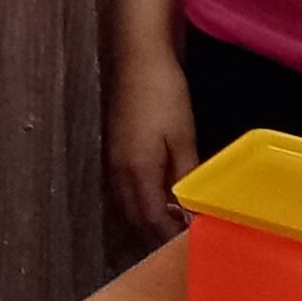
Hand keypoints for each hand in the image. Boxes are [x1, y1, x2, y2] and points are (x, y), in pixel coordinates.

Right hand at [108, 60, 198, 243]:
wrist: (138, 59)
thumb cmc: (165, 96)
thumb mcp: (182, 137)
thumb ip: (184, 175)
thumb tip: (188, 206)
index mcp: (137, 172)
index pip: (150, 218)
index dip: (168, 234)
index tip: (188, 241)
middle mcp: (119, 172)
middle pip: (135, 215)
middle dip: (156, 229)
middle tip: (182, 232)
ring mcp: (113, 159)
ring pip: (127, 201)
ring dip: (147, 213)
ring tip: (172, 215)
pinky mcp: (114, 147)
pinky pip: (124, 186)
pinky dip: (140, 196)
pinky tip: (158, 189)